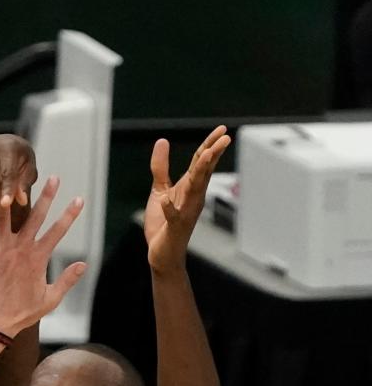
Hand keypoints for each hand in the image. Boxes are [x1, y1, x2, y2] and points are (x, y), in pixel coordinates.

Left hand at [0, 176, 84, 335]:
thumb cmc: (22, 312)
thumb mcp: (50, 299)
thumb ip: (67, 280)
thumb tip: (84, 264)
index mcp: (38, 258)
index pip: (58, 231)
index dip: (70, 214)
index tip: (79, 199)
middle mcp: (20, 248)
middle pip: (35, 216)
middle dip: (46, 195)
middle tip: (54, 177)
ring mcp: (1, 248)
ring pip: (6, 216)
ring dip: (9, 196)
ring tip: (10, 176)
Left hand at [144, 127, 230, 274]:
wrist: (162, 255)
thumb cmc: (163, 224)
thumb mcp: (160, 190)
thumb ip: (161, 167)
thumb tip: (162, 141)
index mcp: (189, 188)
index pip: (201, 162)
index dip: (210, 145)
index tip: (222, 129)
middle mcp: (192, 198)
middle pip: (204, 172)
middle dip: (213, 155)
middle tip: (225, 138)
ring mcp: (186, 213)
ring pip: (195, 190)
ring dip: (200, 173)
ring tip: (206, 156)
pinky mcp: (174, 228)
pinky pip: (173, 217)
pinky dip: (170, 209)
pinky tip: (165, 201)